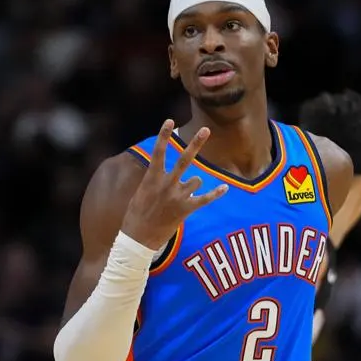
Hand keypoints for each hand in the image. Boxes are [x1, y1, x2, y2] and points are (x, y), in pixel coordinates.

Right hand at [121, 119, 227, 249]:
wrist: (138, 239)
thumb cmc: (136, 216)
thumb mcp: (140, 194)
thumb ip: (153, 181)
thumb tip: (162, 173)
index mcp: (151, 179)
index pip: (158, 152)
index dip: (164, 136)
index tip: (170, 121)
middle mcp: (166, 185)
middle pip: (184, 160)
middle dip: (196, 144)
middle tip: (206, 130)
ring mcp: (177, 197)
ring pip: (196, 181)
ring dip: (192, 184)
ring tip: (181, 195)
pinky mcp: (185, 210)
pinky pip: (205, 199)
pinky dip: (215, 194)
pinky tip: (225, 188)